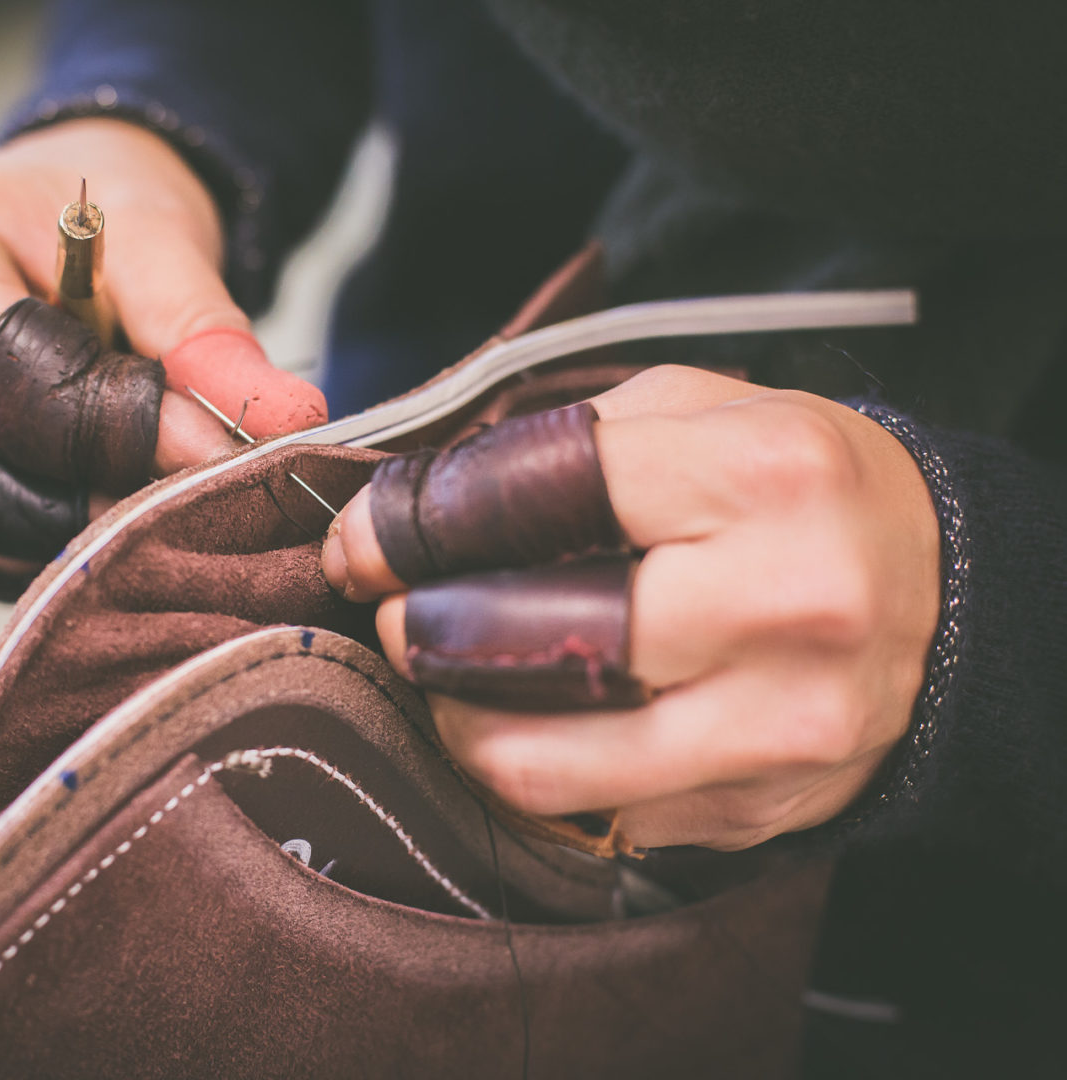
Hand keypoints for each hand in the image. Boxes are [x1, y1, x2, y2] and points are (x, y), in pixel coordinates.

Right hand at [0, 117, 323, 511]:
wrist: (52, 219)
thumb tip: (279, 419)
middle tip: (179, 491)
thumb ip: (207, 333)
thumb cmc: (94, 216)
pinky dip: (39, 531)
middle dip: (84, 491)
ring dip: (64, 518)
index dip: (111, 432)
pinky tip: (95, 497)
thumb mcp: (161, 244)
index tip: (210, 453)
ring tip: (141, 481)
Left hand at [321, 365, 940, 850]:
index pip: (544, 497)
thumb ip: (556, 445)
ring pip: (552, 763)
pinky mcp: (762, 807)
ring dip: (462, 724)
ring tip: (449, 681)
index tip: (361, 543)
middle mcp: (786, 606)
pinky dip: (546, 769)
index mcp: (763, 476)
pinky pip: (602, 810)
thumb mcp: (697, 413)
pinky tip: (544, 723)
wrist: (941, 592)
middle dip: (432, 634)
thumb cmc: (795, 489)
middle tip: (401, 619)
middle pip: (542, 643)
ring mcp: (780, 725)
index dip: (423, 523)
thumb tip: (407, 516)